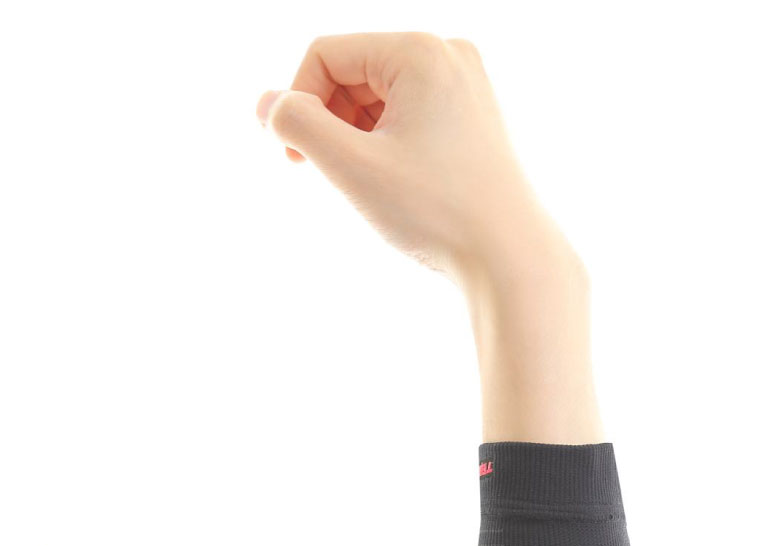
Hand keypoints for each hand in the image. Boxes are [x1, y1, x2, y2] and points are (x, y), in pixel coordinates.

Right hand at [256, 32, 562, 287]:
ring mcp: (466, 87)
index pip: (326, 55)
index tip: (296, 161)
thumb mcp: (353, 168)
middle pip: (354, 73)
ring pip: (379, 99)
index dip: (298, 104)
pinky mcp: (472, 119)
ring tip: (373, 188)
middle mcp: (449, 56)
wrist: (511, 260)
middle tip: (337, 179)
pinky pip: (407, 118)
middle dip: (332, 124)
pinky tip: (397, 187)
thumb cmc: (437, 214)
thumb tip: (266, 103)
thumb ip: (298, 125)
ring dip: (357, 139)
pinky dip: (386, 147)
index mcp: (421, 51)